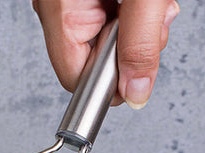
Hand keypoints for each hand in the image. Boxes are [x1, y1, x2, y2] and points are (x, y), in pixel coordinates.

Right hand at [32, 0, 179, 107]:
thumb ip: (140, 44)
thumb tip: (135, 93)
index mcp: (60, 9)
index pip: (78, 80)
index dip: (112, 81)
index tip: (137, 65)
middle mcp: (53, 6)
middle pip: (90, 62)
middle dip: (128, 49)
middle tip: (151, 19)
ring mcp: (62, 1)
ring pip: (99, 42)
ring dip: (133, 30)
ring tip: (145, 3)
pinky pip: (102, 19)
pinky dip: (127, 14)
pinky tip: (137, 0)